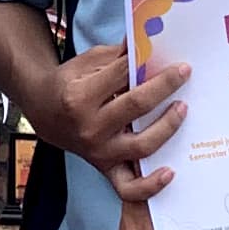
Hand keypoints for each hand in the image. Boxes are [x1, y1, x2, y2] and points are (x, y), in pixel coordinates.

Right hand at [32, 39, 188, 206]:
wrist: (45, 114)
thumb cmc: (69, 84)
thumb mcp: (86, 63)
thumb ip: (117, 57)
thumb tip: (146, 42)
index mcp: (80, 96)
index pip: (122, 76)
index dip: (147, 63)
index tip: (173, 59)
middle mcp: (90, 126)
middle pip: (135, 106)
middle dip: (164, 87)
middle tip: (184, 73)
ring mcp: (99, 151)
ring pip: (141, 146)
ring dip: (167, 127)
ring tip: (182, 108)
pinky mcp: (105, 168)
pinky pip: (129, 187)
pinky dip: (150, 185)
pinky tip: (170, 172)